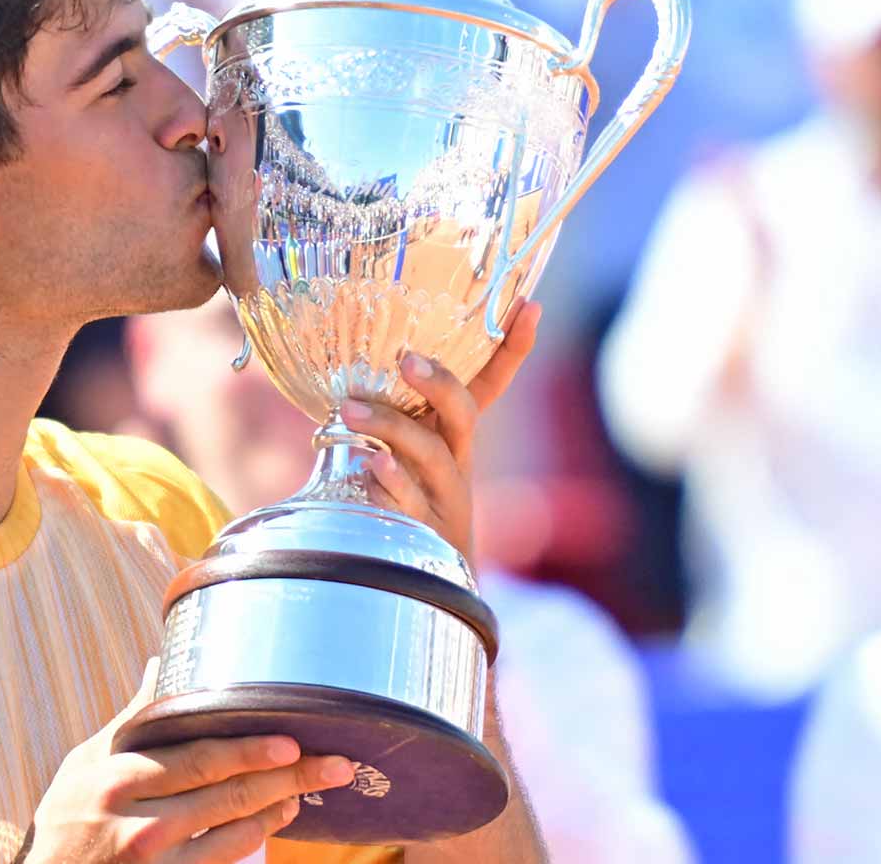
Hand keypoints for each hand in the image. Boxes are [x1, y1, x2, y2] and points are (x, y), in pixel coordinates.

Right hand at [22, 659, 356, 862]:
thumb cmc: (67, 821)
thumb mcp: (85, 764)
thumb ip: (131, 719)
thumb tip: (162, 665)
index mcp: (118, 779)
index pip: (196, 759)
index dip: (248, 751)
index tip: (291, 741)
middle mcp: (140, 823)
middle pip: (228, 794)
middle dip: (289, 777)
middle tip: (336, 765)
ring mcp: (157, 861)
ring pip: (236, 830)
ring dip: (279, 806)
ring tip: (309, 787)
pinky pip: (227, 858)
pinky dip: (257, 834)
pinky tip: (276, 817)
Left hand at [341, 300, 541, 563]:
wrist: (427, 574)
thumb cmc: (409, 496)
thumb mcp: (408, 449)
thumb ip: (393, 411)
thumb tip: (349, 361)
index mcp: (457, 434)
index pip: (492, 384)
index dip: (513, 347)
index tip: (530, 304)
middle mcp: (458, 460)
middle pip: (463, 414)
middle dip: (440, 384)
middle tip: (408, 359)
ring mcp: (443, 496)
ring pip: (429, 454)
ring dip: (390, 427)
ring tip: (350, 410)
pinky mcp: (423, 530)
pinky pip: (408, 501)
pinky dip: (390, 482)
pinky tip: (370, 465)